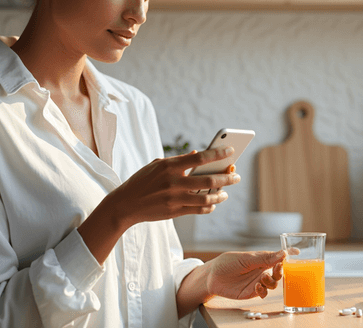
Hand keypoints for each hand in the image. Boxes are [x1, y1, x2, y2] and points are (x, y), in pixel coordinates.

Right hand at [111, 147, 239, 226]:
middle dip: (226, 177)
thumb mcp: (156, 165)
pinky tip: (213, 204)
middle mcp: (173, 181)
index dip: (218, 154)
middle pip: (208, 179)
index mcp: (169, 165)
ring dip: (220, 195)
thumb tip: (198, 154)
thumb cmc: (143, 181)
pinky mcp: (174, 212)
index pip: (200, 157)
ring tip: (225, 193)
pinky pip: (198, 210)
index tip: (231, 151)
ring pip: (206, 197)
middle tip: (236, 176)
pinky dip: (209, 207)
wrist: (125, 204)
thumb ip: (178, 160)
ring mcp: (174, 198)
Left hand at [205, 250, 286, 299]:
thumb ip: (265, 258)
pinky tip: (257, 287)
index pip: (277, 256)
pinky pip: (264, 293)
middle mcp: (261, 269)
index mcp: (261, 258)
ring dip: (271, 281)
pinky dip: (263, 290)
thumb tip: (283, 253)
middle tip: (277, 268)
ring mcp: (258, 281)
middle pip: (279, 271)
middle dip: (280, 270)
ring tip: (262, 278)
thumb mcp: (246, 258)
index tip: (297, 253)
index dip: (288, 255)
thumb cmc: (227, 263)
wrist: (212, 276)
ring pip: (273, 283)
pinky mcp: (252, 291)